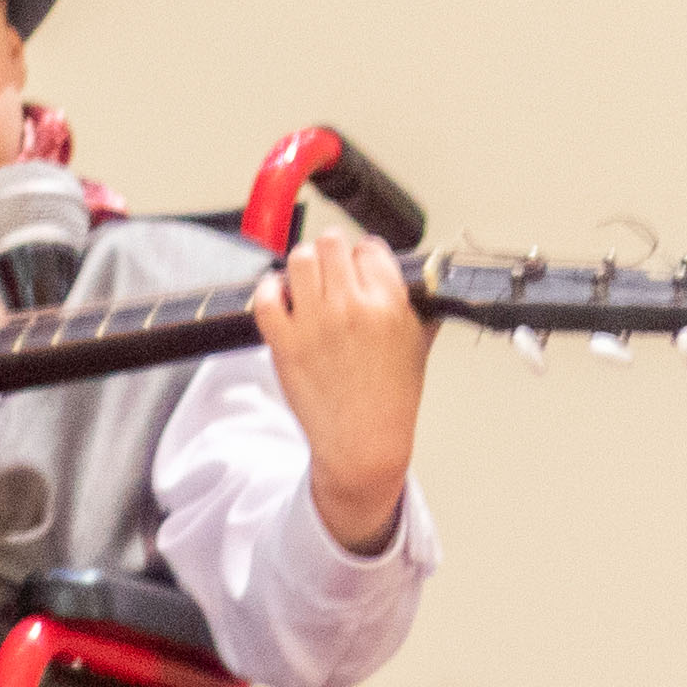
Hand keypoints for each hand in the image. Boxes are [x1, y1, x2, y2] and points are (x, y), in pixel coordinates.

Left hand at [254, 235, 433, 554]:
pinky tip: (280, 298)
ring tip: (305, 283)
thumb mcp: (418, 346)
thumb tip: (421, 282)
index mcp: (389, 304)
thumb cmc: (391, 400)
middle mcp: (352, 307)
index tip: (360, 267)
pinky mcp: (285, 343)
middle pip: (332, 244)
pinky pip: (266, 296)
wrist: (363, 443)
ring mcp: (315, 323)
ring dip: (302, 266)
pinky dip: (269, 290)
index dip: (364, 257)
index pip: (370, 248)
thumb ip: (418, 308)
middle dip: (332, 254)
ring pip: (299, 259)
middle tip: (331, 271)